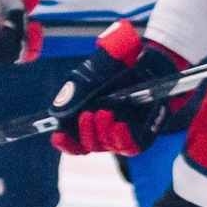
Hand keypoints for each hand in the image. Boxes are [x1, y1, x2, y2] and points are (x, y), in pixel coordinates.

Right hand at [49, 21, 188, 156]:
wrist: (149, 60)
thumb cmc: (118, 65)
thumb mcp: (92, 74)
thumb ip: (77, 89)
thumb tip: (59, 111)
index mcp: (87, 116)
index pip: (73, 141)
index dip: (65, 143)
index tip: (58, 136)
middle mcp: (104, 127)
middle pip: (89, 145)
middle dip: (85, 132)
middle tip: (88, 114)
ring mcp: (123, 131)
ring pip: (107, 146)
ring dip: (101, 133)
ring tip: (105, 112)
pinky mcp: (143, 133)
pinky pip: (131, 147)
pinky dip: (123, 140)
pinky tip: (119, 126)